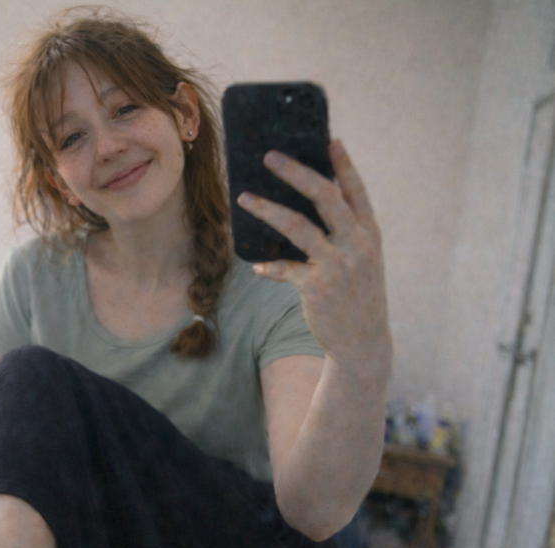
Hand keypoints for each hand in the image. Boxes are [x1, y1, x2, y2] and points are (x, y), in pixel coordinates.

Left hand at [237, 140, 391, 374]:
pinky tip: (257, 267)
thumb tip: (308, 205)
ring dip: (267, 210)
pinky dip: (268, 266)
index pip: (356, 191)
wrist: (362, 342)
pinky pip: (284, 268)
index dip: (343, 164)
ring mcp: (338, 265)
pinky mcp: (317, 287)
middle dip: (296, 173)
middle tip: (270, 155)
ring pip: (297, 227)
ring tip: (243, 198)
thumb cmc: (356, 294)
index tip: (330, 139)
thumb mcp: (361, 260)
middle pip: (325, 197)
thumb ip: (344, 233)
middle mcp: (357, 244)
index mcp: (369, 233)